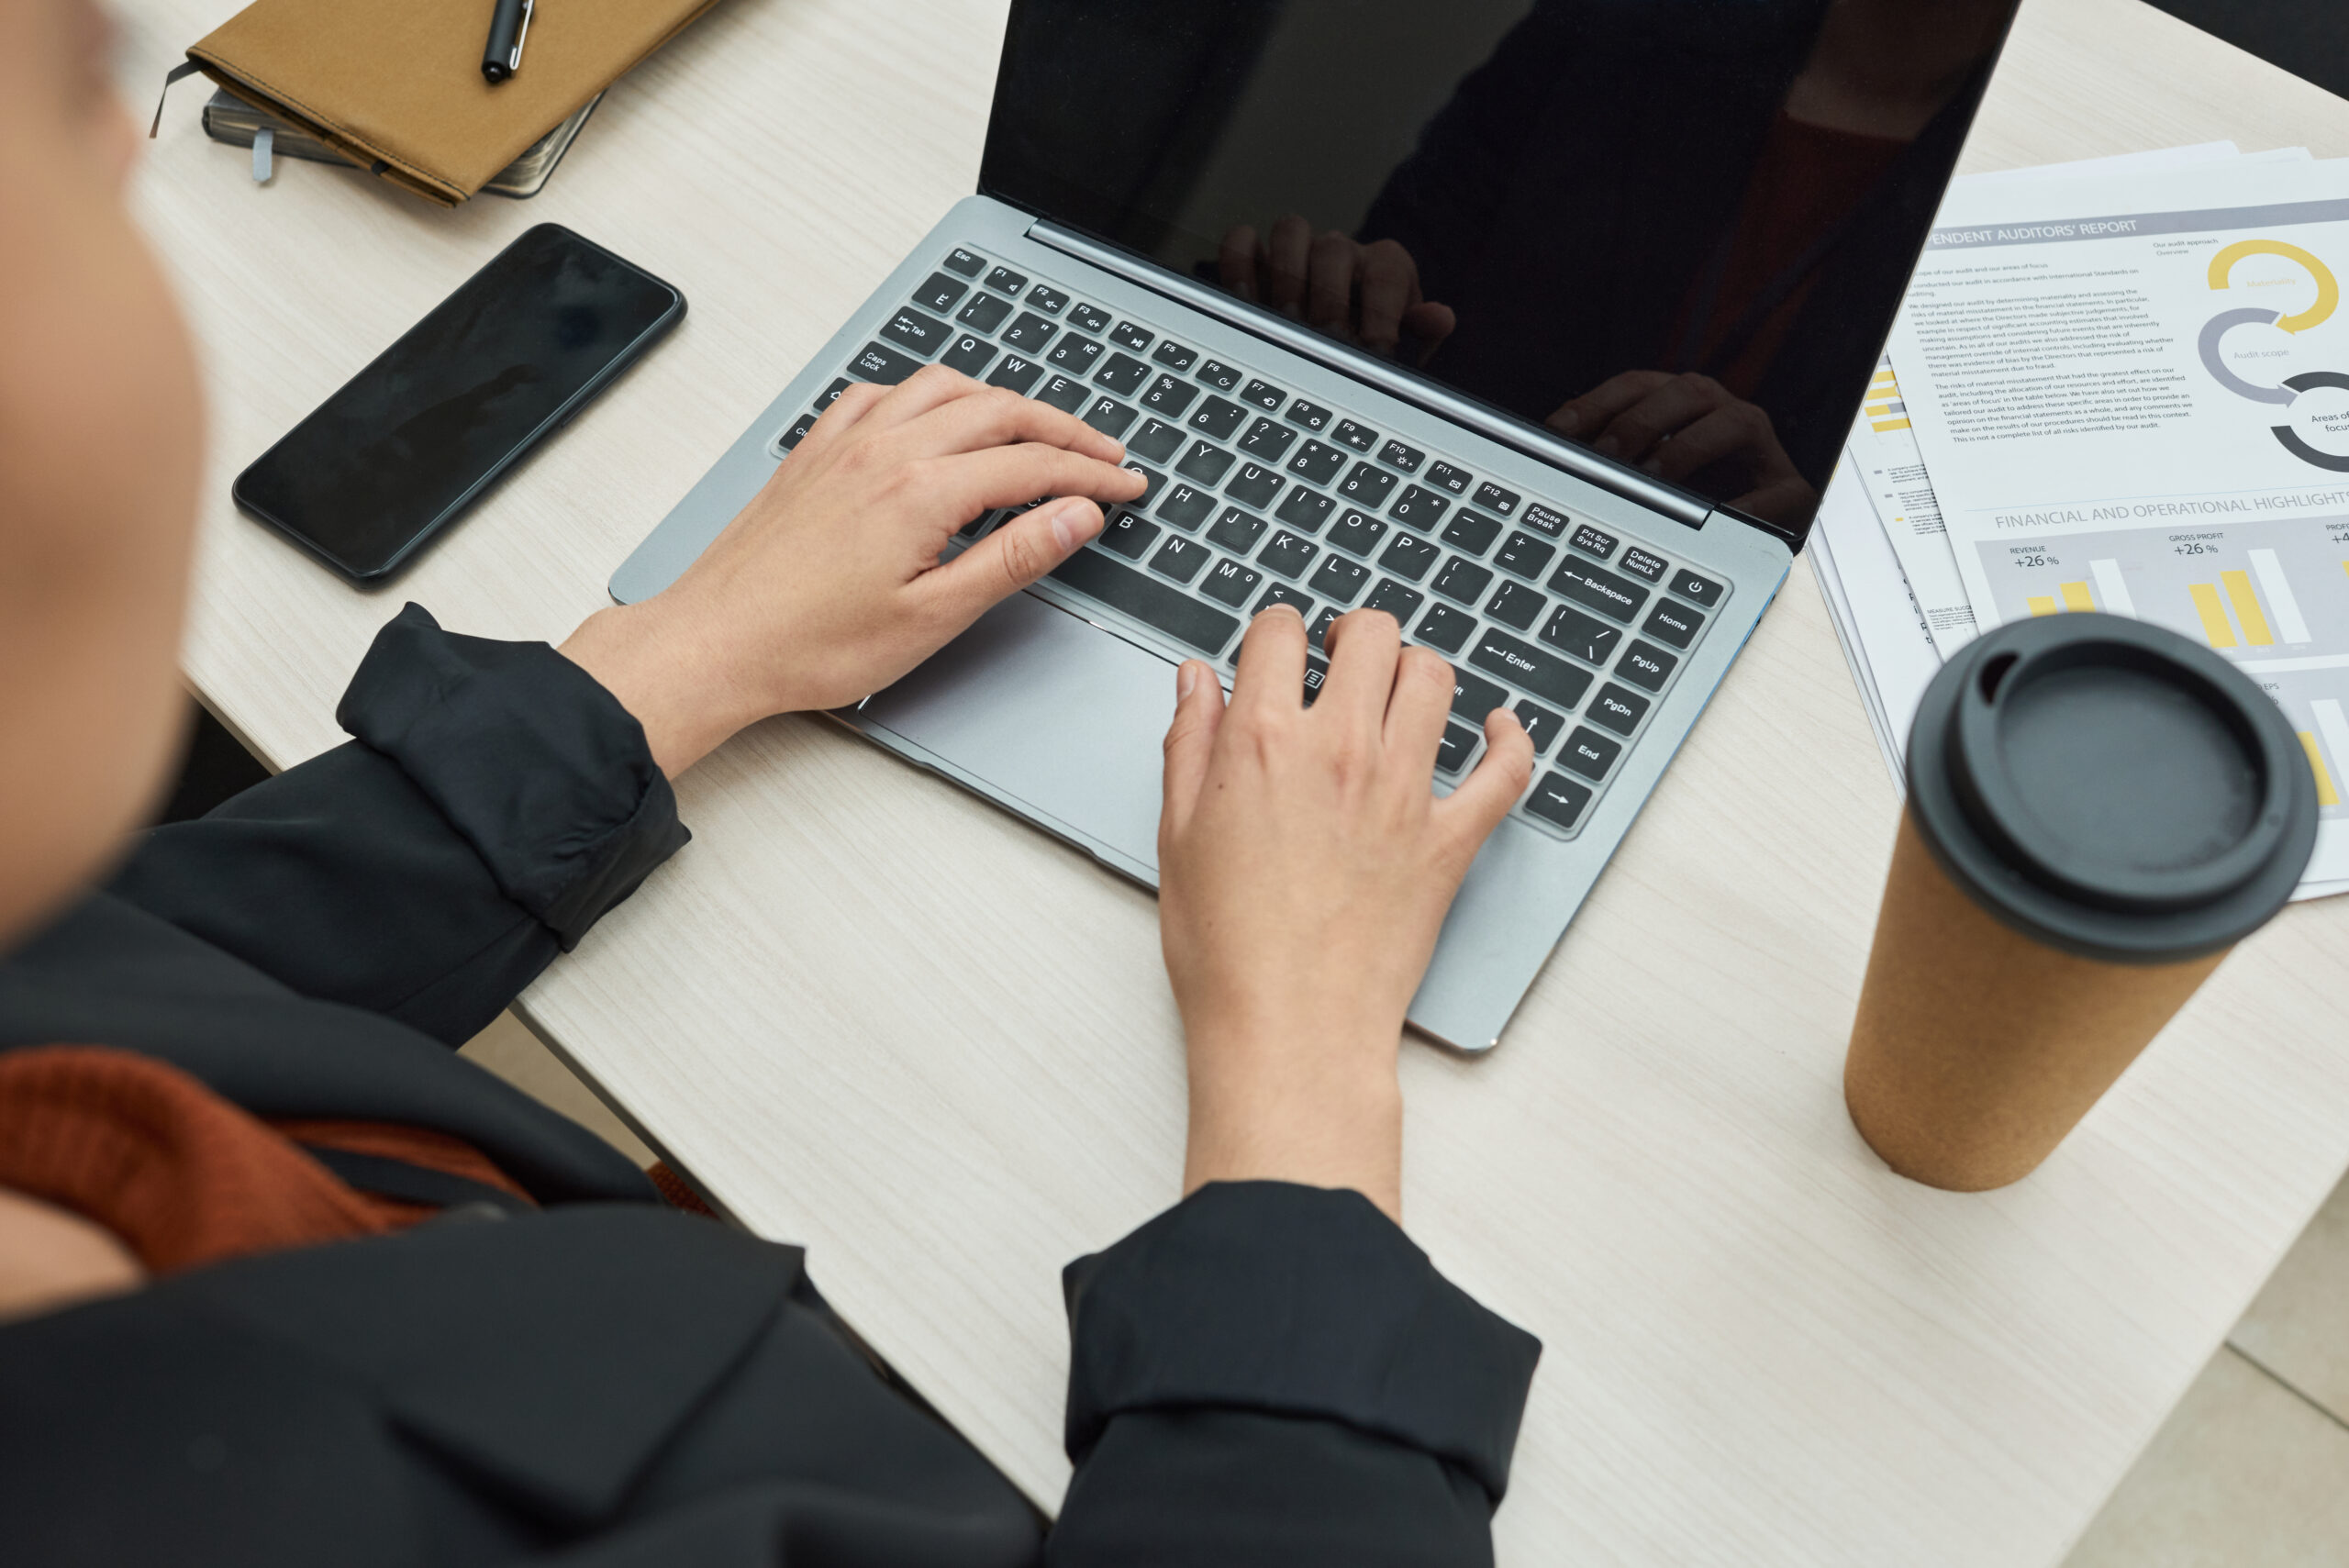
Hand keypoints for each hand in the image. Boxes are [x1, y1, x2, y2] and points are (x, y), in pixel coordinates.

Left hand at [562, 367, 1145, 775]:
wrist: (716, 642)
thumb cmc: (811, 644)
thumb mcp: (933, 617)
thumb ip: (1011, 558)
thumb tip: (1075, 516)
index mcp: (922, 490)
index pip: (1034, 464)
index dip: (1091, 473)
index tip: (1127, 485)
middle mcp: (885, 449)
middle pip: (999, 411)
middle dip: (1062, 429)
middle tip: (1104, 453)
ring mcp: (844, 443)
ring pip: (943, 388)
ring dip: (1001, 400)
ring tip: (1036, 428)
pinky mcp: (814, 452)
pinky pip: (882, 394)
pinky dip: (928, 395)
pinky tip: (936, 416)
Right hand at [1157, 607, 1532, 1220]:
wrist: (1290, 1029)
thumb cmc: (1226, 952)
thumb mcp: (1176, 836)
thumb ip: (1188, 746)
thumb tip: (1197, 684)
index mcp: (1261, 742)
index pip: (1277, 631)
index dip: (1275, 631)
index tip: (1276, 650)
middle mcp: (1339, 749)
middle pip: (1370, 634)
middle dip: (1353, 631)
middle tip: (1341, 653)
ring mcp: (1404, 791)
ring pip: (1435, 679)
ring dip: (1415, 670)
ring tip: (1398, 690)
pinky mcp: (1452, 840)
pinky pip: (1507, 770)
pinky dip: (1511, 741)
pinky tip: (1498, 731)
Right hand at [1218, 217, 1456, 364]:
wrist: (1336, 354)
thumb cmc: (1373, 354)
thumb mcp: (1407, 352)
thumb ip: (1424, 336)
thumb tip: (1439, 316)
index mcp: (1386, 266)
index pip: (1386, 272)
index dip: (1381, 312)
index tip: (1374, 352)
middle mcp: (1343, 252)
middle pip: (1333, 247)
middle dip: (1329, 299)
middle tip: (1326, 341)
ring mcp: (1299, 254)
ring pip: (1289, 230)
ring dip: (1286, 277)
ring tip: (1286, 323)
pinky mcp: (1257, 266)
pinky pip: (1241, 241)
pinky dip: (1239, 262)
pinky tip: (1244, 301)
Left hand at [1548, 370, 1817, 523]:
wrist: (1763, 518)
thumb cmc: (1695, 490)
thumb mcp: (1644, 471)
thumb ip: (1608, 460)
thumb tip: (1555, 464)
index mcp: (1682, 402)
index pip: (1636, 385)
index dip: (1596, 403)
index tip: (1557, 432)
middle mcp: (1721, 412)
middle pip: (1686, 393)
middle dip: (1640, 421)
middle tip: (1603, 455)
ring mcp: (1759, 446)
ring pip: (1734, 424)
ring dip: (1687, 449)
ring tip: (1654, 480)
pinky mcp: (1789, 486)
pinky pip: (1773, 491)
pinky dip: (1745, 505)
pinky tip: (1712, 520)